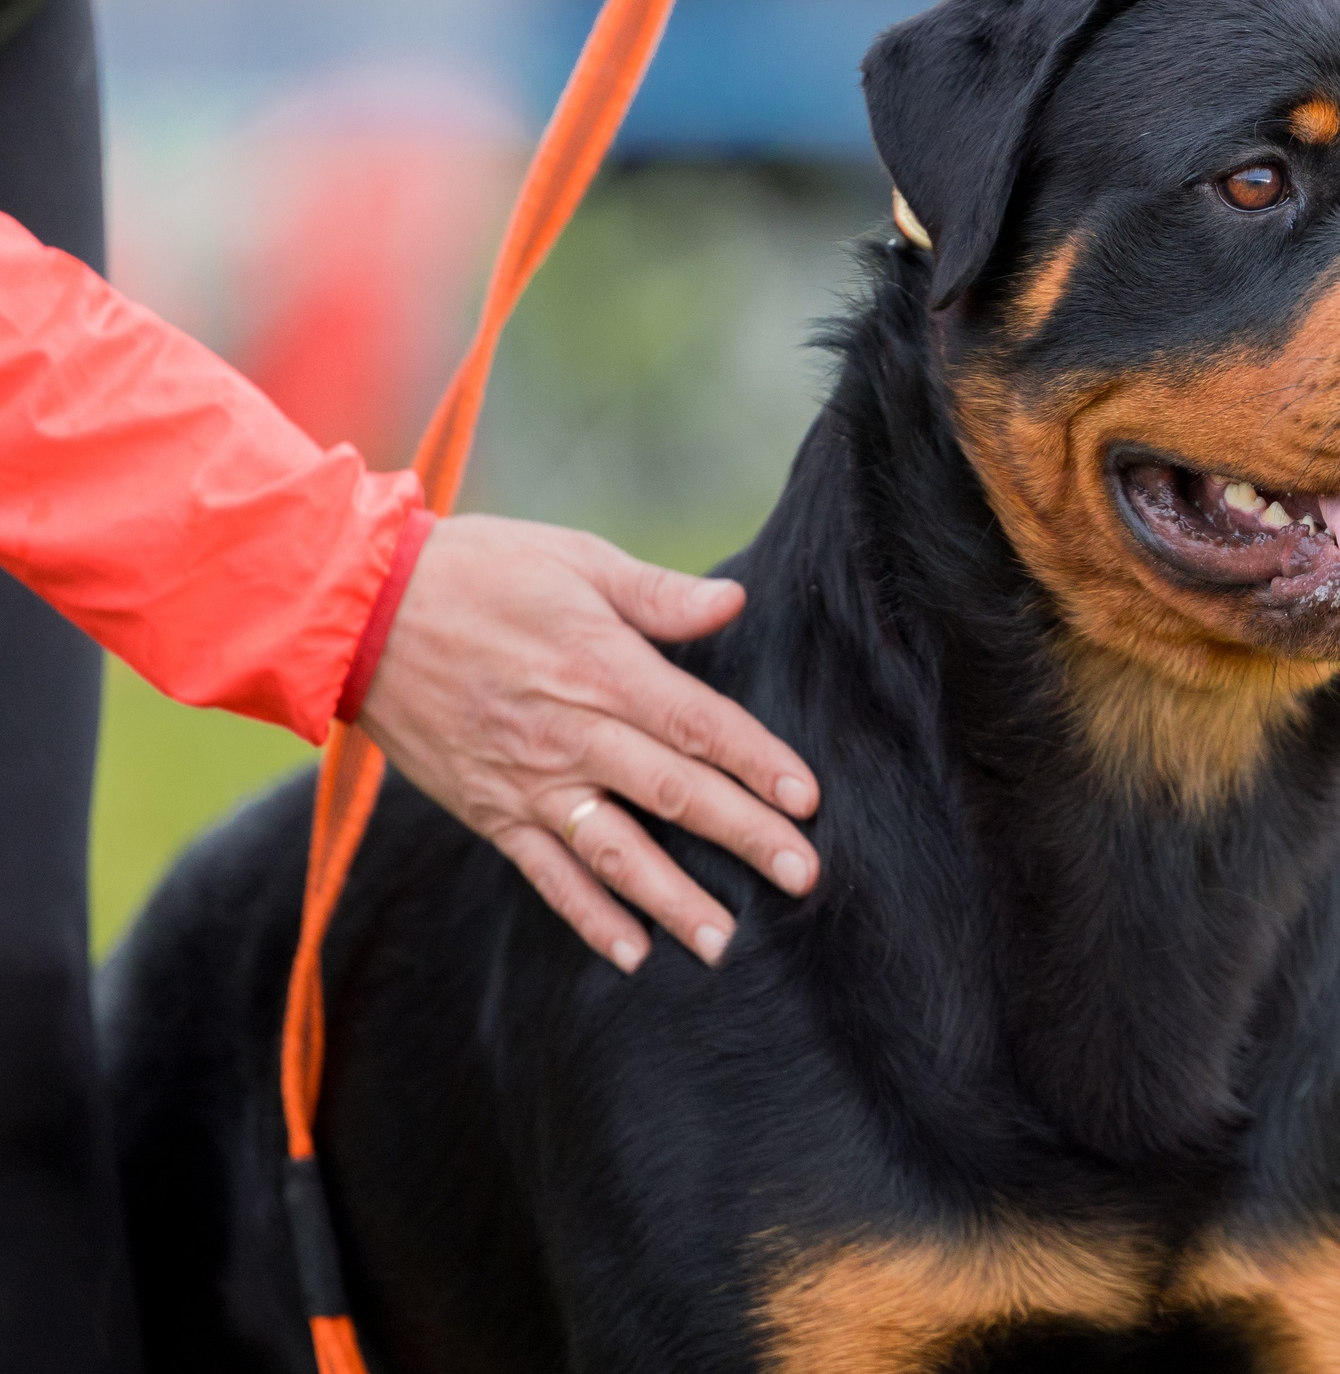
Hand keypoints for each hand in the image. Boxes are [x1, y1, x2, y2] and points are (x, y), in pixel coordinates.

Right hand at [356, 514, 817, 972]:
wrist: (358, 612)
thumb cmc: (479, 572)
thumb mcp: (574, 560)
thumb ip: (657, 594)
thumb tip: (734, 601)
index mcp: (601, 668)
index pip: (699, 724)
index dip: (758, 762)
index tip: (808, 800)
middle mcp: (571, 734)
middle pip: (673, 793)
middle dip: (743, 836)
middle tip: (803, 877)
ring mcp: (528, 781)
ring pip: (615, 850)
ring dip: (672, 899)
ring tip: (724, 943)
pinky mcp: (490, 812)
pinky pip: (546, 874)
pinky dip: (588, 916)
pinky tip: (633, 953)